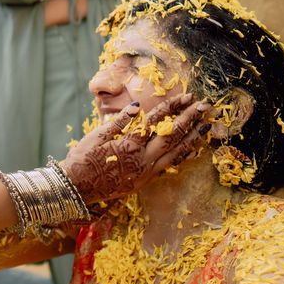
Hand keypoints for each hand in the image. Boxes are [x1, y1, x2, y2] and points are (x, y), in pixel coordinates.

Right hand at [61, 93, 211, 205]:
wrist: (76, 187)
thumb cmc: (83, 158)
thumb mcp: (96, 136)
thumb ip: (119, 122)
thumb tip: (137, 106)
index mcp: (129, 145)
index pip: (156, 121)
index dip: (172, 107)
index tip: (186, 96)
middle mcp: (142, 159)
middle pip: (172, 136)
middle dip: (190, 119)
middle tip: (205, 107)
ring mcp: (146, 172)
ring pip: (175, 153)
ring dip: (192, 138)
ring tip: (206, 127)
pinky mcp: (145, 180)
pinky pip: (169, 167)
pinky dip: (182, 156)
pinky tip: (192, 149)